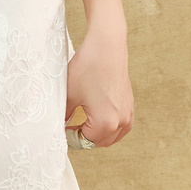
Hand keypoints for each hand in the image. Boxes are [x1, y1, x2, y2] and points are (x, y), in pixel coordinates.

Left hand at [65, 25, 133, 147]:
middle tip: (68, 127)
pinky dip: (110, 128)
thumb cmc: (87, 69)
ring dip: (97, 135)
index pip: (84, 141)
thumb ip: (64, 115)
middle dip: (83, 138)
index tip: (60, 130)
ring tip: (81, 123)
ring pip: (112, 136)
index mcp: (105, 123)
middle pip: (99, 142)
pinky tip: (98, 119)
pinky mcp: (130, 105)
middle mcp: (120, 122)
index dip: (70, 137)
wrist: (107, 47)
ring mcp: (128, 114)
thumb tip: (60, 126)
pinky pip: (121, 127)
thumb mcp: (69, 94)